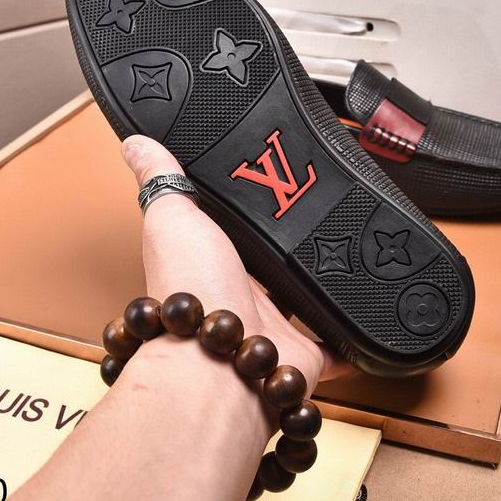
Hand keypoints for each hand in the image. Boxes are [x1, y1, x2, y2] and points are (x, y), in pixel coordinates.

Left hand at [121, 135, 350, 397]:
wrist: (216, 356)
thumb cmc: (190, 287)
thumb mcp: (172, 215)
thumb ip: (161, 179)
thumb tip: (135, 143)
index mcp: (211, 262)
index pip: (231, 234)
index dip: (247, 217)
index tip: (267, 193)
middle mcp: (238, 296)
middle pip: (269, 270)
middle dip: (288, 252)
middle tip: (316, 224)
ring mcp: (270, 327)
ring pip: (301, 305)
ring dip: (318, 287)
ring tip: (344, 258)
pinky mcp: (301, 354)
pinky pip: (334, 346)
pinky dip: (349, 338)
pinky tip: (364, 317)